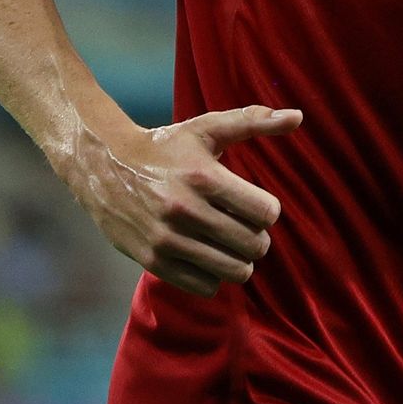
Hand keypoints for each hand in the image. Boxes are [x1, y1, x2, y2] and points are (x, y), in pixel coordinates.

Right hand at [65, 103, 302, 296]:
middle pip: (253, 245)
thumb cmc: (165, 147)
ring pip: (234, 271)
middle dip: (257, 237)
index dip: (267, 210)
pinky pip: (205, 286)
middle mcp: (185, 210)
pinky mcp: (153, 261)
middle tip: (244, 226)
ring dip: (240, 260)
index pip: (265, 212)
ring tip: (230, 244)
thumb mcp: (206, 128)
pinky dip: (213, 275)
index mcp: (203, 177)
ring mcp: (167, 239)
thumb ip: (253, 121)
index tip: (255, 204)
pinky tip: (206, 256)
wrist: (104, 165)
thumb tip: (298, 116)